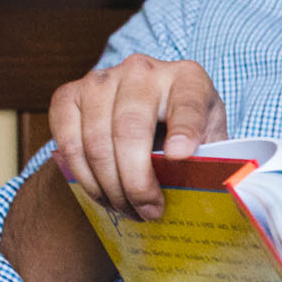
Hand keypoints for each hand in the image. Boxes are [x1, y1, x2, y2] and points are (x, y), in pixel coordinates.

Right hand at [47, 55, 226, 219]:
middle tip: (148, 211)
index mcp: (187, 78)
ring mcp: (101, 79)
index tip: (179, 156)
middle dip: (137, 181)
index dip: (184, 130)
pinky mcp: (69, 95)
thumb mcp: (207, 139)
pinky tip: (103, 194)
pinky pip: (68, 143)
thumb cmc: (181, 130)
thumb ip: (210, 159)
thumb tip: (213, 194)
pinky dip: (84, 177)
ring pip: (96, 142)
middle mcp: (142, 71)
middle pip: (131, 130)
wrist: (144, 112)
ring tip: (127, 208)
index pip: (188, 103)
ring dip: (110, 187)